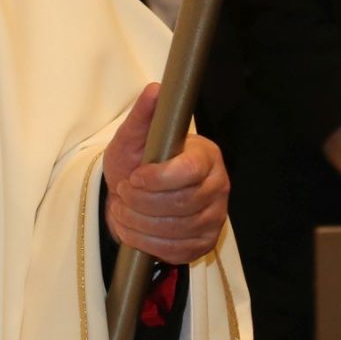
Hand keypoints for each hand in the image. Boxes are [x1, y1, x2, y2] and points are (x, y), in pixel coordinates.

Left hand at [102, 82, 228, 264]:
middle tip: (122, 194)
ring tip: (123, 211)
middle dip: (142, 202)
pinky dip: (147, 242)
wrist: (132, 199)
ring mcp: (215, 217)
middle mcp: (218, 186)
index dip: (158, 178)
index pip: (190, 171)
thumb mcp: (132, 138)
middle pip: (182, 203)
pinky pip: (177, 250)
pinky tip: (133, 230)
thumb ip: (144, 116)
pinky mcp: (204, 243)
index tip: (134, 177)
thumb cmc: (135, 163)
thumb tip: (156, 89)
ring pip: (177, 229)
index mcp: (205, 156)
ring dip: (139, 223)